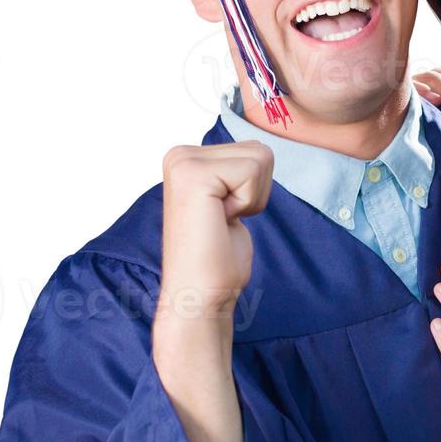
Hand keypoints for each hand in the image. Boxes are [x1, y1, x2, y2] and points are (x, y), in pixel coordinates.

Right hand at [159, 140, 273, 318]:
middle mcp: (179, 154)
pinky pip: (253, 171)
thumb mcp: (229, 199)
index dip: (254, 188)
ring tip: (222, 220)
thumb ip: (237, 171)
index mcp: (185, 157)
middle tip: (224, 219)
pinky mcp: (194, 175)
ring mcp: (183, 162)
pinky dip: (248, 201)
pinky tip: (221, 220)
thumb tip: (260, 150)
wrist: (199, 293)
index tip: (224, 214)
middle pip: (260, 150)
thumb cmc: (217, 256)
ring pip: (260, 157)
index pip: (255, 148)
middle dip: (255, 191)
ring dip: (252, 197)